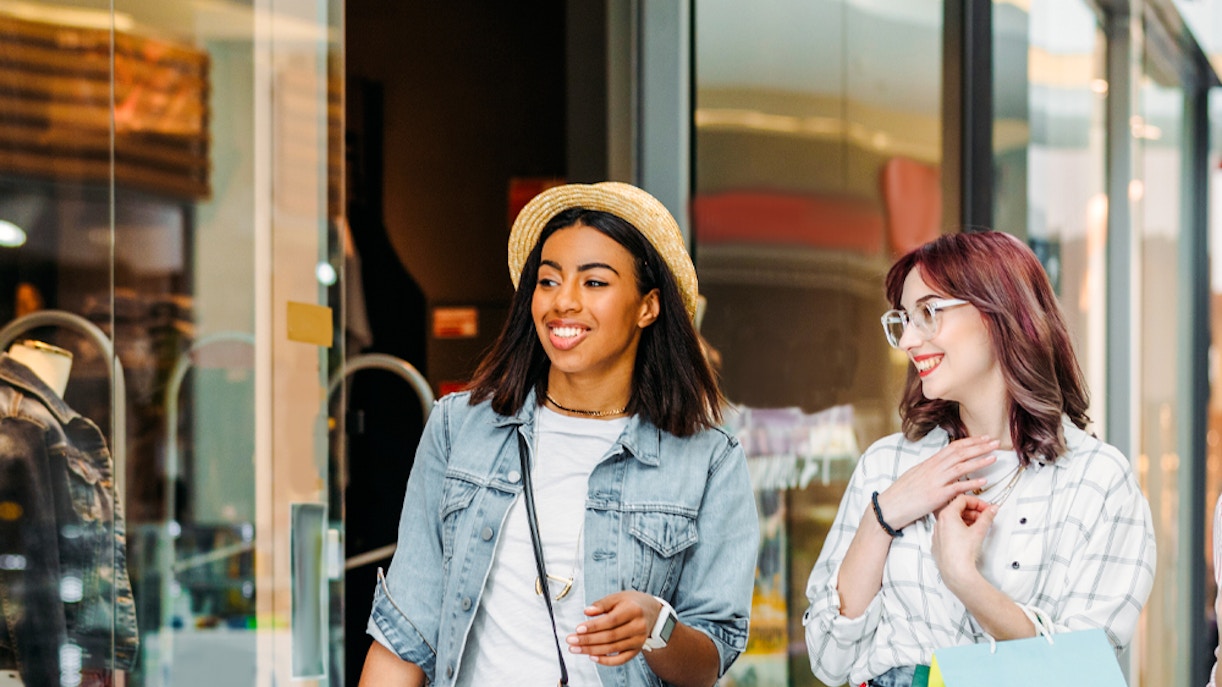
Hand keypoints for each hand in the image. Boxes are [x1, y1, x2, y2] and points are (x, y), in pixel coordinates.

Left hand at [565, 591, 658, 665]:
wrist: (652, 612)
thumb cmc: (631, 603)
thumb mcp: (618, 597)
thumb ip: (602, 604)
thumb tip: (586, 611)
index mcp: (633, 610)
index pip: (611, 620)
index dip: (594, 626)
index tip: (578, 628)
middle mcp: (638, 626)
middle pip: (610, 636)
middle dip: (588, 640)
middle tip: (571, 640)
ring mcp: (638, 640)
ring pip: (613, 648)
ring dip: (592, 650)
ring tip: (575, 649)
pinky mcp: (637, 650)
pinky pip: (621, 659)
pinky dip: (606, 661)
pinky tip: (592, 657)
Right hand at [875, 436, 997, 529]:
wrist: (889, 507)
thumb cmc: (901, 493)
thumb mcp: (916, 475)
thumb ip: (931, 469)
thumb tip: (942, 464)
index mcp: (929, 463)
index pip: (953, 447)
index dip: (970, 441)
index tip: (984, 438)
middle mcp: (933, 469)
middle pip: (960, 453)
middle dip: (979, 446)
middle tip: (995, 442)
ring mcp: (935, 481)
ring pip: (961, 467)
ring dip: (979, 461)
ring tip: (994, 457)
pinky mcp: (936, 496)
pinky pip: (957, 488)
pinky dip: (971, 484)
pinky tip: (984, 482)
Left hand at [932, 494, 996, 589]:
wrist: (955, 571)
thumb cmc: (963, 553)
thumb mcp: (979, 531)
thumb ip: (987, 517)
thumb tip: (991, 510)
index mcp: (947, 515)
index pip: (962, 499)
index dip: (977, 502)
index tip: (985, 508)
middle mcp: (939, 523)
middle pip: (957, 509)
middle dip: (973, 512)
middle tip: (984, 517)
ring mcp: (937, 533)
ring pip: (952, 521)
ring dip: (967, 520)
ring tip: (979, 527)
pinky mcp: (938, 544)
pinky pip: (948, 531)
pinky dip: (959, 530)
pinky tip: (968, 536)